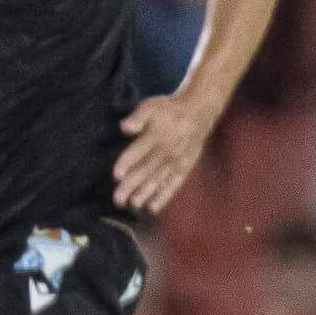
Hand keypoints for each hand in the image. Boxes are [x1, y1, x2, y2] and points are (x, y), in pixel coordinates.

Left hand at [115, 93, 213, 213]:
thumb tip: (125, 127)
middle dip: (131, 186)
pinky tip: (153, 208)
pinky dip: (163, 197)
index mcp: (156, 135)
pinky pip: (173, 184)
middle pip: (146, 170)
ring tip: (133, 205)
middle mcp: (166, 150)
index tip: (116, 175)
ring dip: (145, 194)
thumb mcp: (151, 106)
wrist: (198, 112)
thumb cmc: (168, 109)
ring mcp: (176, 161)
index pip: (138, 151)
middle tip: (117, 200)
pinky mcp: (184, 168)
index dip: (127, 163)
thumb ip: (138, 117)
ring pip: (158, 180)